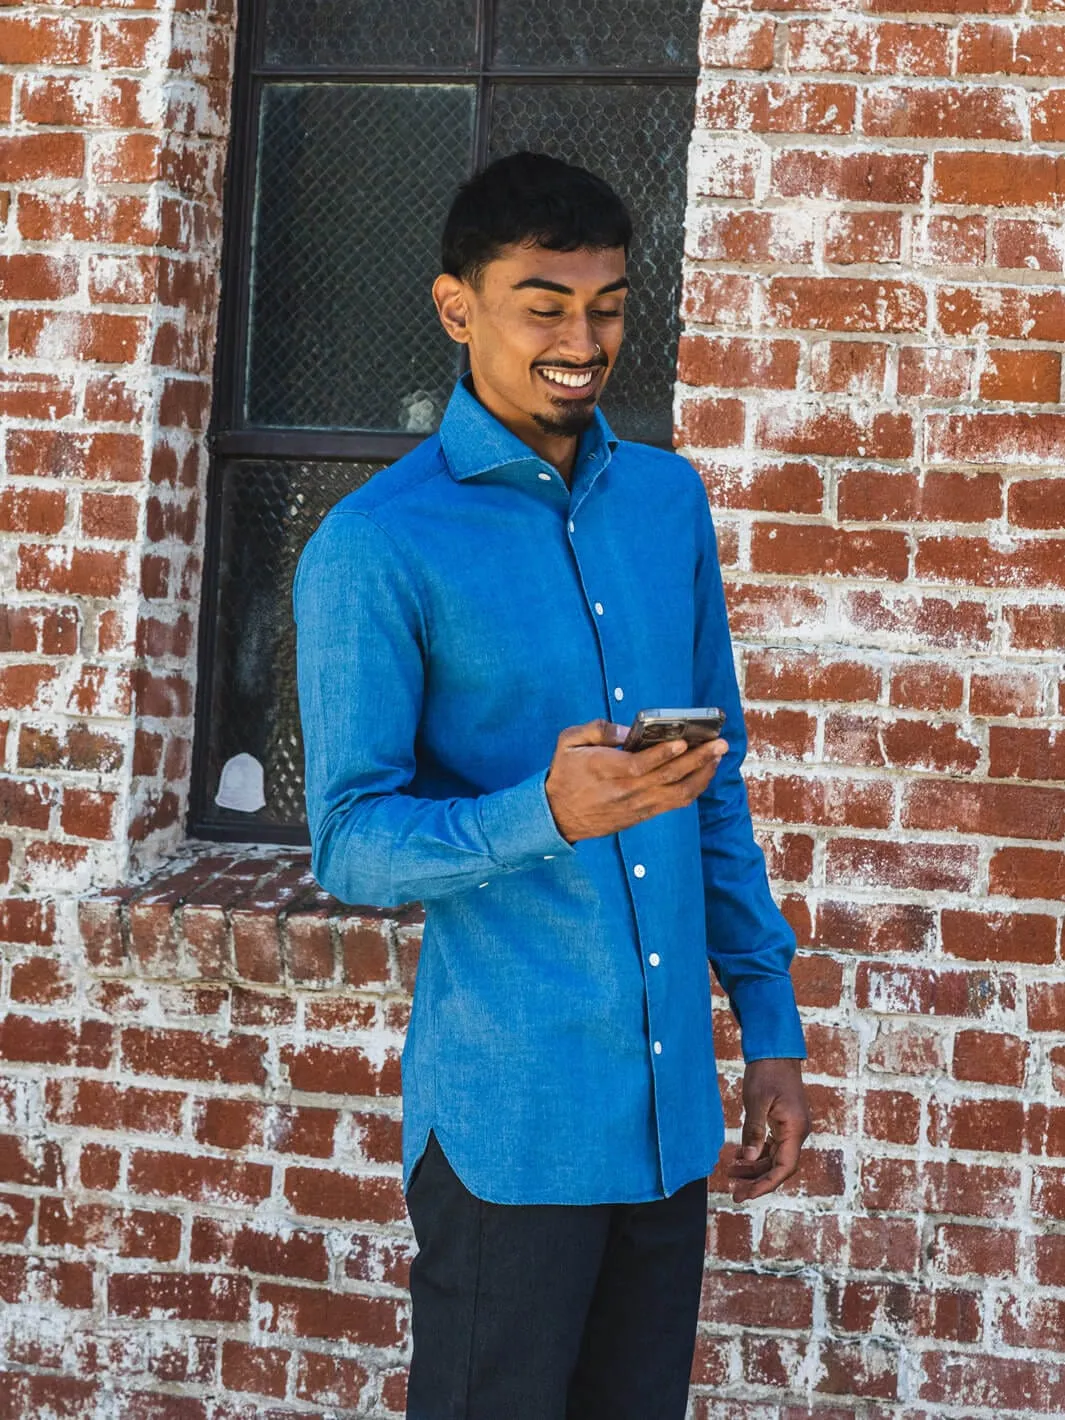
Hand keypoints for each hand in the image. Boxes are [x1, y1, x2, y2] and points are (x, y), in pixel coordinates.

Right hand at [544, 718, 727, 843]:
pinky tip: (704, 773)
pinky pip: (674, 803)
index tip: (683, 742)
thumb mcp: (568, 742)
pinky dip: (694, 789)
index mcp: (605, 770)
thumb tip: (625, 731)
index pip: (639, 765)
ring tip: (717, 756)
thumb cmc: (565, 774)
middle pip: (666, 778)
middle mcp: (624, 791)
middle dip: (696, 760)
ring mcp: (636, 805)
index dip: (662, 755)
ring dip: (701, 775)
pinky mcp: (642, 814)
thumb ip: (596, 730)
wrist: (558, 815)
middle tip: (718, 744)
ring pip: (676, 793)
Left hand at [728, 1058, 810, 1202]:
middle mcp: (797, 1132)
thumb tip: (747, 1159)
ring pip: (775, 1158)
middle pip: (779, 1167)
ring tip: (730, 1172)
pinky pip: (772, 1146)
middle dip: (757, 1181)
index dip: (765, 1184)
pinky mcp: (784, 1122)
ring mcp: (792, 1128)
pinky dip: (757, 1154)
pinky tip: (739, 1157)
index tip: (746, 1194)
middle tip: (734, 1192)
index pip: (784, 1167)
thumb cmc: (767, 1072)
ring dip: (754, 1168)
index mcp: (795, 1129)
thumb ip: (753, 1131)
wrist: (775, 1051)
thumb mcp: (756, 1101)